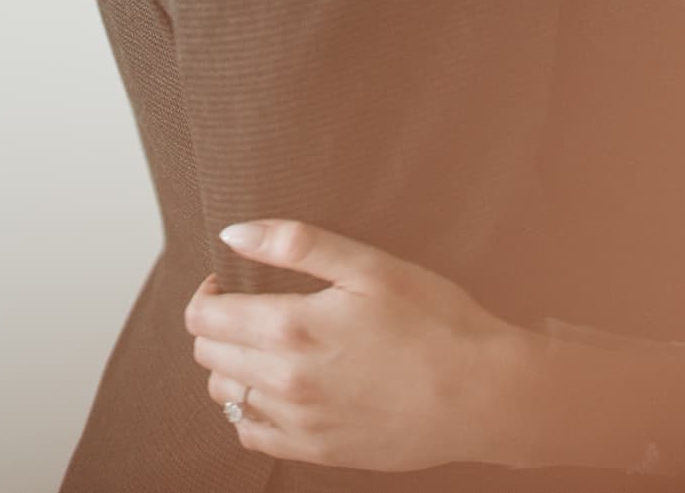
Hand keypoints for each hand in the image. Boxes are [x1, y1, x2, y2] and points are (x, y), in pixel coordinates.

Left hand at [183, 220, 548, 470]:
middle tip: (250, 308)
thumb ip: (297, 244)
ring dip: (233, 367)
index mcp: (291, 327)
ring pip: (226, 395)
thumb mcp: (370, 266)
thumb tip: (234, 233)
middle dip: (219, 325)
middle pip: (208, 354)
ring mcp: (298, 422)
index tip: (229, 280)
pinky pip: (252, 435)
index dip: (207, 293)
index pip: (204, 318)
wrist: (480, 393)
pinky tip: (278, 391)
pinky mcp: (316, 450)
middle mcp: (283, 381)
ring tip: (267, 346)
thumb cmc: (435, 321)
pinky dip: (251, 411)